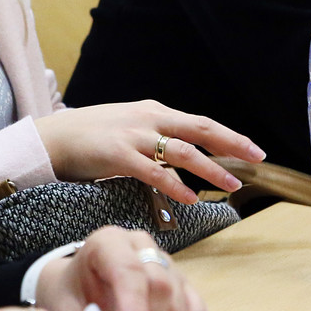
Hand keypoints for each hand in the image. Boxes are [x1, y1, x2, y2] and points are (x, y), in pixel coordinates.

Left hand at [34, 226, 208, 310]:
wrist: (81, 285)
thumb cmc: (71, 291)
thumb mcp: (62, 305)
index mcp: (108, 243)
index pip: (127, 267)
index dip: (135, 300)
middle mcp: (142, 246)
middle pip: (160, 286)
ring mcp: (167, 264)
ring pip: (181, 302)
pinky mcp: (183, 285)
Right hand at [35, 100, 263, 203]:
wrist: (53, 137)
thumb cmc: (90, 135)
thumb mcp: (127, 125)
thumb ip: (153, 134)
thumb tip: (180, 151)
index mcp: (153, 111)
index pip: (199, 123)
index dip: (228, 136)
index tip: (253, 150)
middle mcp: (148, 119)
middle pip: (199, 129)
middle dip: (231, 143)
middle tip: (257, 159)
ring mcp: (134, 136)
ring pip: (182, 151)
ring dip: (209, 168)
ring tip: (230, 184)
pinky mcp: (118, 155)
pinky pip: (154, 172)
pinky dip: (176, 185)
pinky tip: (190, 198)